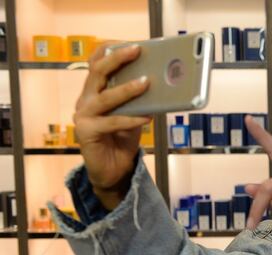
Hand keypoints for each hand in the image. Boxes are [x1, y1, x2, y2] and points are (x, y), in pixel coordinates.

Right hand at [73, 42, 151, 209]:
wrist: (114, 171)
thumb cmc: (123, 139)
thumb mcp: (135, 113)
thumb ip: (141, 99)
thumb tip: (163, 81)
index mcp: (95, 91)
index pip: (96, 63)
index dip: (110, 49)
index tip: (129, 41)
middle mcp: (85, 100)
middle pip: (97, 72)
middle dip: (118, 59)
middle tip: (137, 50)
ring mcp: (83, 116)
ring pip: (105, 97)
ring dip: (127, 89)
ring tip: (147, 83)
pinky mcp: (86, 132)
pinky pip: (111, 122)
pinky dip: (130, 119)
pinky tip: (147, 118)